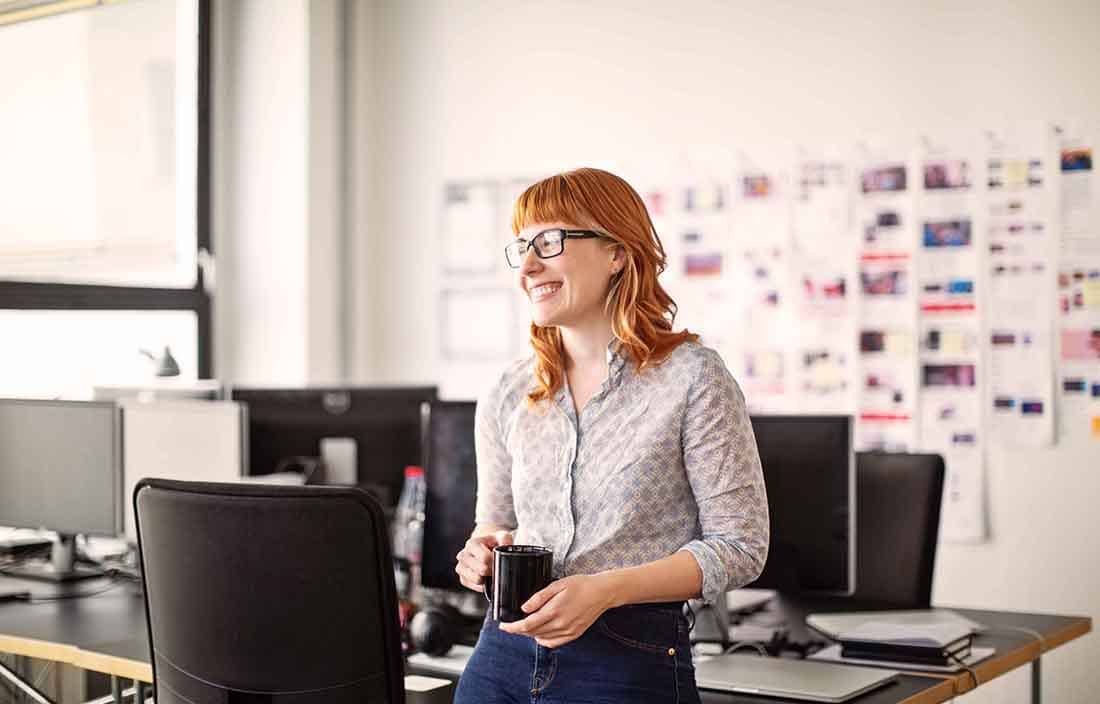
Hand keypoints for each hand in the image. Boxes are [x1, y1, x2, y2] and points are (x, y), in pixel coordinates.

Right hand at [454, 530, 511, 592]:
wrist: (484, 548)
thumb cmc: (493, 542)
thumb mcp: (500, 536)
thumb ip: (505, 538)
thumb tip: (506, 545)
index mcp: (471, 544)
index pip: (485, 558)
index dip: (495, 561)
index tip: (499, 560)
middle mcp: (463, 556)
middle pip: (481, 570)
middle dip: (492, 570)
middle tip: (496, 567)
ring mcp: (461, 568)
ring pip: (477, 580)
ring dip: (487, 578)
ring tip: (491, 572)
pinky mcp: (463, 579)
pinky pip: (476, 587)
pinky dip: (483, 585)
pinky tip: (486, 577)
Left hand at [498, 574, 615, 647]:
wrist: (602, 593)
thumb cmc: (580, 585)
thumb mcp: (557, 584)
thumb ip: (539, 597)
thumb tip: (524, 609)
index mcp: (554, 611)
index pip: (527, 625)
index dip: (512, 628)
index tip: (503, 626)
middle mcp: (560, 625)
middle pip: (532, 633)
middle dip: (519, 630)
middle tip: (512, 623)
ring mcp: (568, 632)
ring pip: (542, 639)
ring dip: (530, 634)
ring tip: (526, 624)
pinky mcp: (573, 635)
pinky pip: (553, 643)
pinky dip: (543, 640)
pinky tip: (541, 632)